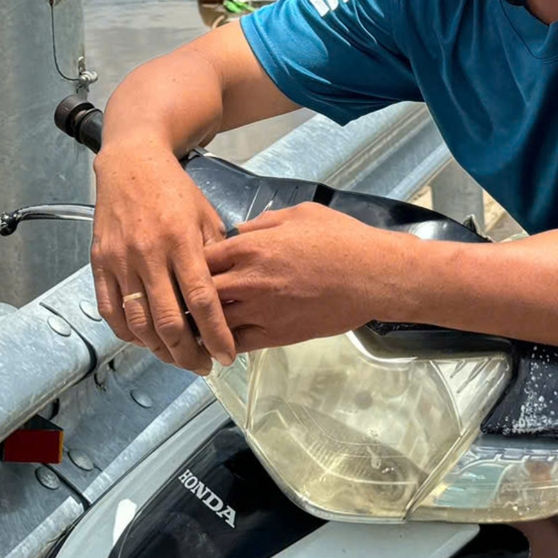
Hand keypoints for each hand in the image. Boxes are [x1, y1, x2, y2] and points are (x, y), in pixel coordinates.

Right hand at [91, 140, 234, 372]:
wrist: (131, 163)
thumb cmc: (174, 190)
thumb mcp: (206, 216)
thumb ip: (217, 256)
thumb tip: (228, 297)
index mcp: (181, 241)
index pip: (201, 300)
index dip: (215, 335)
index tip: (225, 356)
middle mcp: (149, 253)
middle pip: (168, 321)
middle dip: (187, 353)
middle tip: (201, 366)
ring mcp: (120, 260)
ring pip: (137, 322)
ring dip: (158, 349)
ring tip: (175, 357)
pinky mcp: (99, 262)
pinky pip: (109, 310)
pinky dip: (126, 333)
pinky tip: (144, 340)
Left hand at [204, 204, 413, 350]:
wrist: (373, 275)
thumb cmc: (340, 238)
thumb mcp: (298, 214)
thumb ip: (262, 223)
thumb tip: (241, 231)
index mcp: (251, 246)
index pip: (200, 257)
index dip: (192, 262)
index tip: (191, 265)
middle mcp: (249, 280)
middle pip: (199, 291)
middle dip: (189, 294)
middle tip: (184, 299)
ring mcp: (261, 310)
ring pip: (214, 322)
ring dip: (203, 323)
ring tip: (195, 324)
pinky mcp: (277, 335)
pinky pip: (238, 344)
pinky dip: (225, 343)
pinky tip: (220, 342)